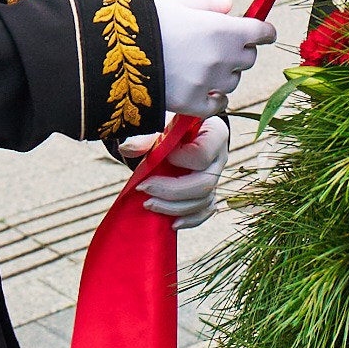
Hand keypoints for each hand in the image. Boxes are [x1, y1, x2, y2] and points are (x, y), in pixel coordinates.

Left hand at [121, 115, 231, 230]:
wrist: (171, 133)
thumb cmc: (167, 124)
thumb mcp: (158, 124)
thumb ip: (146, 136)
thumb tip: (128, 148)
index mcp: (215, 133)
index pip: (203, 154)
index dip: (179, 159)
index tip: (160, 155)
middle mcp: (220, 156)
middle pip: (205, 182)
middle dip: (171, 191)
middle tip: (144, 189)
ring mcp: (216, 176)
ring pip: (204, 200)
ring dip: (174, 207)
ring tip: (148, 204)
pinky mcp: (208, 191)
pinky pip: (205, 211)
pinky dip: (190, 220)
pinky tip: (171, 223)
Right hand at [153, 0, 268, 115]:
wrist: (114, 52)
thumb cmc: (147, 21)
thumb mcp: (178, 3)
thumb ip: (208, 5)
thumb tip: (229, 4)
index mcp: (223, 29)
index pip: (261, 32)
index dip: (263, 32)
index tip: (264, 33)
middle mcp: (222, 57)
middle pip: (249, 58)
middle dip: (240, 53)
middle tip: (221, 48)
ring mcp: (209, 82)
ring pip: (233, 82)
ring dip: (225, 75)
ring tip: (204, 68)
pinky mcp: (193, 103)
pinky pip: (218, 105)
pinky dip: (216, 100)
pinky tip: (206, 93)